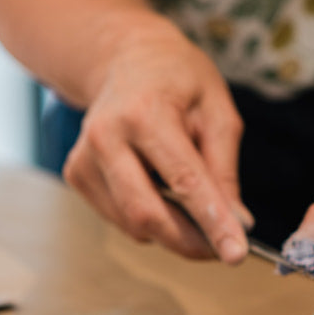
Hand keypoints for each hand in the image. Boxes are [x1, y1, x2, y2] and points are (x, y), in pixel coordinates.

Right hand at [62, 20, 250, 262]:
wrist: (127, 59)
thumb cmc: (180, 81)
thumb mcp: (217, 111)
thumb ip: (225, 170)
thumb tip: (237, 224)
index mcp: (145, 112)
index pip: (184, 181)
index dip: (212, 222)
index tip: (236, 255)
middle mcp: (106, 136)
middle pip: (147, 213)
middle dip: (190, 242)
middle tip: (223, 249)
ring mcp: (84, 158)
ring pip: (132, 223)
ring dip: (173, 232)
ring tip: (197, 212)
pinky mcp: (76, 175)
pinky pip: (120, 218)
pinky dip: (150, 221)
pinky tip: (161, 191)